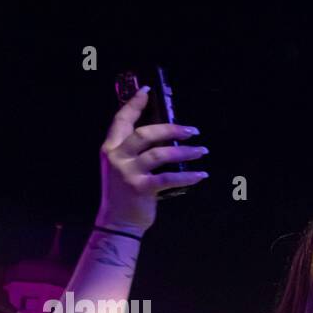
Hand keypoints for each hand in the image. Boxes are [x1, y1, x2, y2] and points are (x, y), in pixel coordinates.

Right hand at [98, 87, 209, 231]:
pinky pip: (169, 178)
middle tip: (192, 130)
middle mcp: (117, 158)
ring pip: (160, 154)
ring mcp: (128, 173)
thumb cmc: (125, 193)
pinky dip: (189, 176)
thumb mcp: (123, 167)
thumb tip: (164, 135)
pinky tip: (202, 175)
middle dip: (171, 129)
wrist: (118, 223)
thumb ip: (134, 151)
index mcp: (111, 148)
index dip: (134, 104)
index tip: (148, 90)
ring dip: (185, 152)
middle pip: (145, 134)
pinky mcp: (141, 188)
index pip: (121, 119)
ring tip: (202, 151)